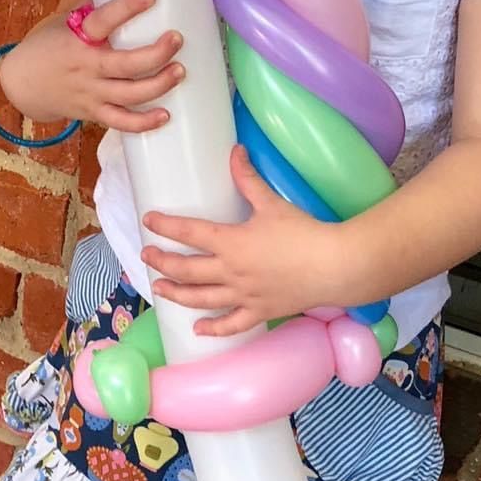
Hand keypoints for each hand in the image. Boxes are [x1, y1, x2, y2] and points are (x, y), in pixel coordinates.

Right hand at [0, 0, 183, 132]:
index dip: (126, 8)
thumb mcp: (63, 23)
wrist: (22, 85)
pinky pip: (121, 122)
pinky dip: (143, 122)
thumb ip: (91, 9)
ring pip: (129, 95)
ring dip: (158, 84)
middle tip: (176, 39)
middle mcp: (85, 67)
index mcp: (77, 38)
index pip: (102, 21)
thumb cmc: (47, 46)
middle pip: (125, 65)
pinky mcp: (94, 113)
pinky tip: (165, 115)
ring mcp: (91, 93)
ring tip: (179, 70)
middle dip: (156, 54)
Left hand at [141, 147, 345, 333]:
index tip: (149, 221)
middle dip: (162, 262)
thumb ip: (248, 178)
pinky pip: (231, 324)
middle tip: (146, 256)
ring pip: (201, 299)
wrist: (334, 266)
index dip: (166, 226)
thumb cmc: (303, 232)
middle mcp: (231, 271)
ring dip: (176, 294)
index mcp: (231, 242)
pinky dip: (213, 328)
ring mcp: (244, 295)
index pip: (189, 232)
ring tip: (159, 290)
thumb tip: (235, 151)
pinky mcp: (259, 312)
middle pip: (186, 269)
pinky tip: (198, 330)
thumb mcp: (271, 203)